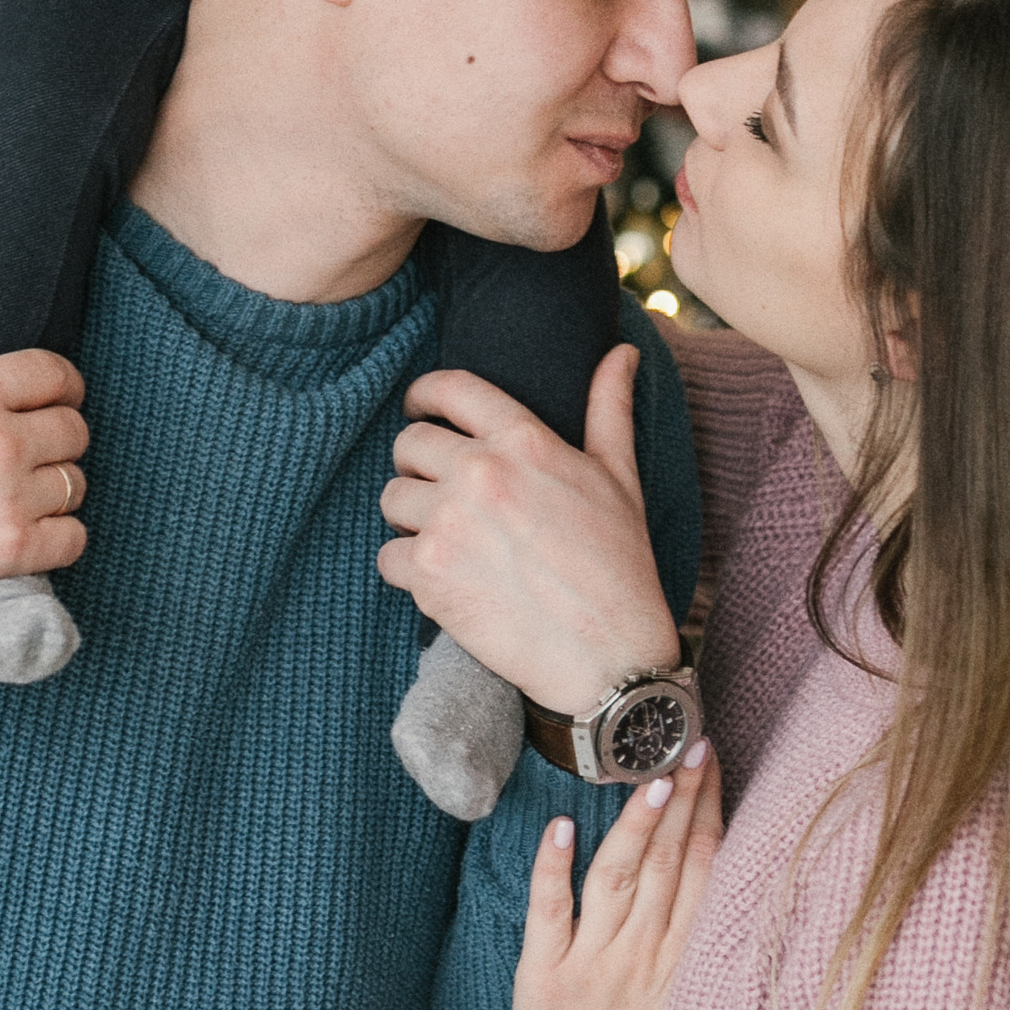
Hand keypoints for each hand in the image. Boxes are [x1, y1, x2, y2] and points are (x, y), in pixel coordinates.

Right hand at [0, 267, 90, 630]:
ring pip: (76, 483)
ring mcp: (7, 500)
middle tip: (29, 453)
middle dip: (56, 438)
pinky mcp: (9, 554)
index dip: (61, 385)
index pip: (54, 373)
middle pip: (73, 429)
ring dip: (56, 489)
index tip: (53, 399)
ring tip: (24, 495)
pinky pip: (73, 538)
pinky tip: (30, 534)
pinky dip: (60, 537)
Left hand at [378, 345, 680, 715]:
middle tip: (443, 491)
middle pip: (408, 444)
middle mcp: (478, 473)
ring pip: (391, 498)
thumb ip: (609, 409)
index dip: (424, 393)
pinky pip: (387, 555)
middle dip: (419, 464)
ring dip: (411, 517)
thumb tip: (622, 353)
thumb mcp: (620, 478)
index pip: (450, 389)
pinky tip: (444, 579)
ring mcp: (448, 524)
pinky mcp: (428, 576)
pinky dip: (407, 568)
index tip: (418, 406)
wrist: (608, 656)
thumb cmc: (620, 566)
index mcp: (523, 440)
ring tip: (450, 539)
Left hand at [513, 751, 720, 1009]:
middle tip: (689, 743)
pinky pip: (550, 914)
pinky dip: (554, 870)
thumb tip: (712, 870)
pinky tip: (561, 829)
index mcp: (681, 955)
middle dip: (681, 798)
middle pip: (666, 862)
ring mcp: (594, 963)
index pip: (701, 867)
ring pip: (619, 878)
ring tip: (651, 777)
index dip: (707, 808)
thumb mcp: (687, 996)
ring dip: (636, 825)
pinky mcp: (545, 977)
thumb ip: (696, 935)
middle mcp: (642, 952)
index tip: (710, 758)